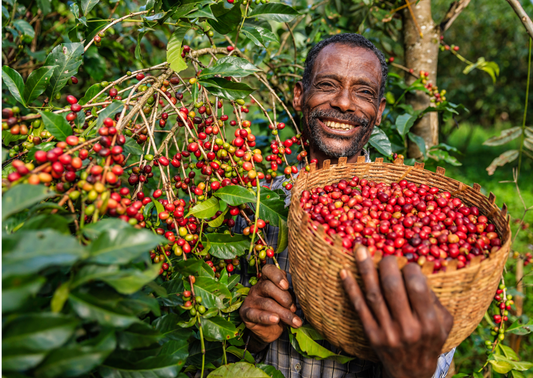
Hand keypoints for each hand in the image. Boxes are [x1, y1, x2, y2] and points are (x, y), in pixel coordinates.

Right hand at [240, 265, 301, 348]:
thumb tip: (302, 293)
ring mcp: (250, 300)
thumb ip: (290, 294)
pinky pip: (255, 314)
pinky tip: (276, 320)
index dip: (277, 275)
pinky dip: (266, 317)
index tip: (286, 286)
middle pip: (268, 286)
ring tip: (295, 322)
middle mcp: (257, 288)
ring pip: (266, 303)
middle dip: (284, 298)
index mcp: (266, 280)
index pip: (268, 270)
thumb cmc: (280, 310)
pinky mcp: (246, 313)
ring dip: (283, 313)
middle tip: (294, 308)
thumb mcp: (286, 299)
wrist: (269, 330)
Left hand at [340, 246, 452, 377]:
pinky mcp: (371, 335)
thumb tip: (415, 270)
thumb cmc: (430, 340)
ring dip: (365, 268)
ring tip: (359, 249)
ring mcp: (387, 332)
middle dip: (386, 264)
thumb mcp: (443, 323)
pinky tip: (344, 272)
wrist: (412, 374)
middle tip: (385, 256)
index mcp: (429, 322)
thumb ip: (433, 298)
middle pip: (392, 286)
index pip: (417, 286)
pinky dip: (351, 288)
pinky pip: (359, 307)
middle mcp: (408, 327)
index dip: (409, 269)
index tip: (406, 264)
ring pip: (373, 294)